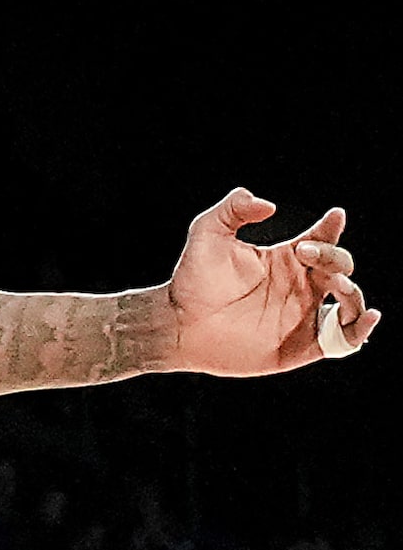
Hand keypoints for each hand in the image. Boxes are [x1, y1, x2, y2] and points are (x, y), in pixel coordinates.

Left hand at [167, 189, 374, 375]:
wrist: (181, 324)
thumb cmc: (193, 278)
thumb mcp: (207, 234)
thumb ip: (233, 209)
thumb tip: (267, 204)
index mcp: (285, 258)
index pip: (321, 239)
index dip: (331, 227)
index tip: (334, 216)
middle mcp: (301, 285)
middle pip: (340, 266)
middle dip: (334, 257)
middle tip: (307, 253)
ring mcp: (306, 314)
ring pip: (350, 300)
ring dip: (351, 291)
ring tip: (334, 284)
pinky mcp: (306, 345)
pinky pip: (346, 339)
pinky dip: (363, 329)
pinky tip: (368, 316)